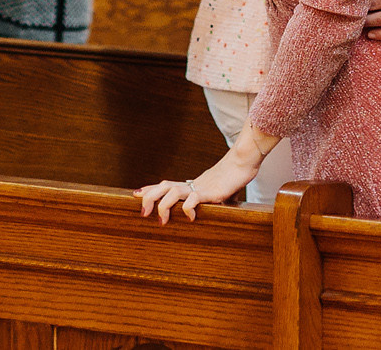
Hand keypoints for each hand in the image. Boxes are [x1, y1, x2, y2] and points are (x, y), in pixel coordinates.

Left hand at [137, 140, 264, 222]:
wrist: (244, 161)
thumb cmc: (234, 176)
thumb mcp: (220, 192)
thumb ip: (216, 201)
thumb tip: (220, 210)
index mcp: (192, 184)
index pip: (166, 185)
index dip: (150, 189)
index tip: (136, 194)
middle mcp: (192, 184)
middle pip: (163, 186)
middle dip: (149, 197)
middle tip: (142, 212)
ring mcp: (200, 187)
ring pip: (172, 192)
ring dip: (163, 205)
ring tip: (161, 220)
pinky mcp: (210, 192)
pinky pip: (193, 199)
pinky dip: (187, 209)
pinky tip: (190, 218)